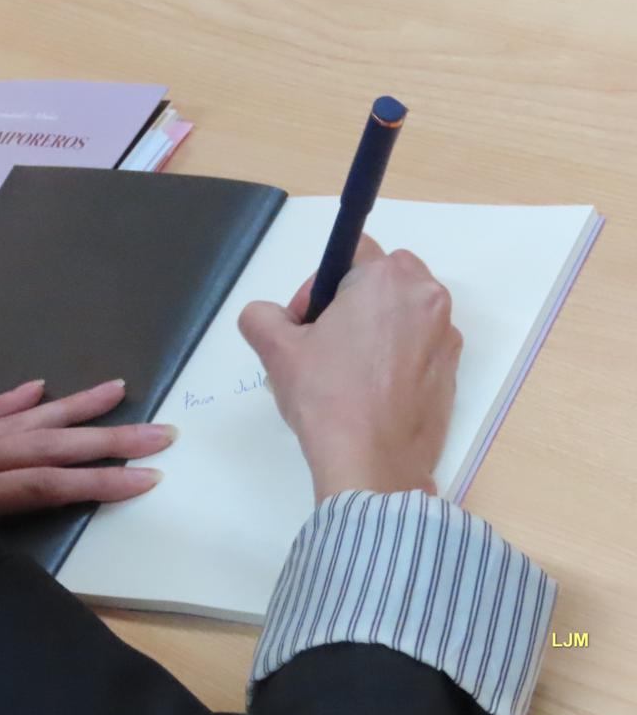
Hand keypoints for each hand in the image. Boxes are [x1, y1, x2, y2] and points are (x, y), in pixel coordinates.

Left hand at [0, 378, 174, 517]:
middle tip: (159, 431)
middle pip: (48, 446)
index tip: (149, 477)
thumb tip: (25, 572)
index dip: (98, 482)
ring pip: (24, 418)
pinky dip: (12, 399)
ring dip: (72, 407)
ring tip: (116, 389)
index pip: (48, 485)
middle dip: (107, 440)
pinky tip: (37, 387)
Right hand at [238, 236, 461, 503]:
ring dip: (374, 326)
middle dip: (351, 299)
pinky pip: (419, 344)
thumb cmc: (327, 397)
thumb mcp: (274, 348)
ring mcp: (446, 337)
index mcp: (386, 280)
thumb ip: (261, 314)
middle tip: (322, 340)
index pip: (351, 250)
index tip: (306, 321)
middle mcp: (426, 299)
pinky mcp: (452, 370)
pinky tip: (369, 389)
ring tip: (345, 369)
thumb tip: (270, 317)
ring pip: (403, 311)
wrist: (372, 464)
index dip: (318, 282)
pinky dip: (396, 354)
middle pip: (382, 277)